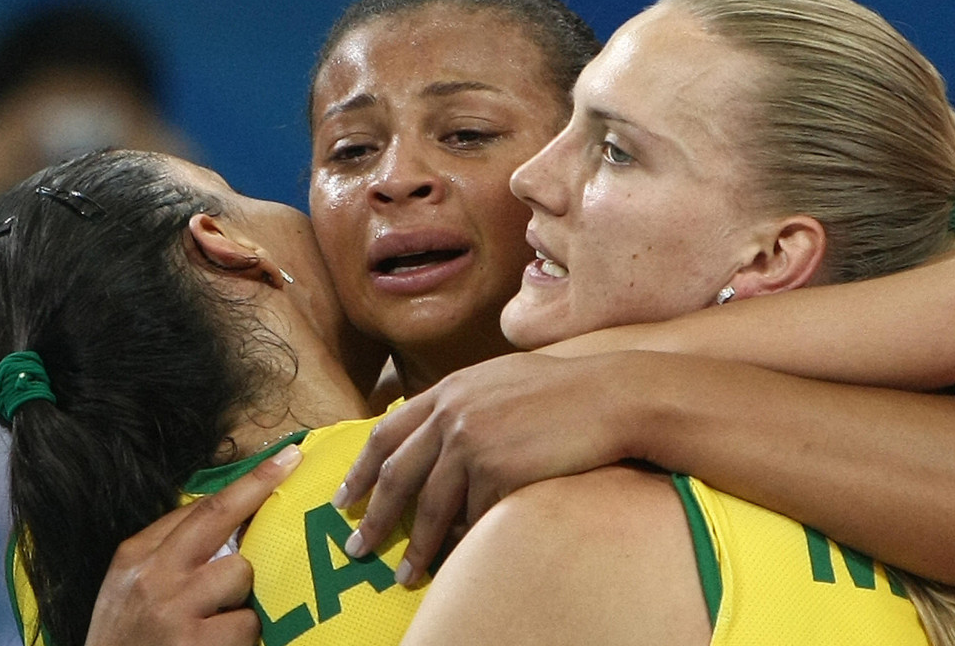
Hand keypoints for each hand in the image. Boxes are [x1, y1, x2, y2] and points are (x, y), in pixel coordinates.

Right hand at [84, 444, 301, 645]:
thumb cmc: (127, 639)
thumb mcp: (131, 587)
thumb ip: (172, 552)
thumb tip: (230, 519)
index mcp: (137, 556)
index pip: (200, 508)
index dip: (247, 482)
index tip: (281, 461)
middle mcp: (154, 575)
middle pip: (218, 516)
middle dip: (259, 485)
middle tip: (293, 462)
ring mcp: (175, 609)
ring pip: (241, 573)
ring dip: (244, 594)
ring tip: (221, 617)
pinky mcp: (198, 642)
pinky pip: (247, 621)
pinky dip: (243, 634)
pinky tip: (221, 644)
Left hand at [333, 352, 627, 583]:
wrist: (610, 397)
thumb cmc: (564, 391)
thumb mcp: (499, 380)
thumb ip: (462, 401)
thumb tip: (432, 430)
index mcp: (448, 390)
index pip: (386, 434)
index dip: (360, 470)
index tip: (344, 499)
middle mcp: (452, 414)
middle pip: (396, 475)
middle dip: (373, 518)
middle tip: (357, 548)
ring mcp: (473, 442)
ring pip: (429, 507)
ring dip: (413, 547)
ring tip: (403, 574)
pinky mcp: (498, 470)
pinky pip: (473, 517)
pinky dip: (462, 542)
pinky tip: (455, 560)